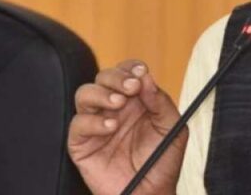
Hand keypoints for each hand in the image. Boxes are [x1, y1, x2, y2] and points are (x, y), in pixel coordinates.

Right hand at [68, 60, 186, 194]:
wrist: (150, 194)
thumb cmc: (162, 162)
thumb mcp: (172, 128)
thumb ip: (161, 101)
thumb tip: (146, 78)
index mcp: (135, 101)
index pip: (126, 72)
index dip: (130, 67)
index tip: (140, 71)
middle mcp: (114, 109)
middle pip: (104, 78)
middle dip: (116, 77)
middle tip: (131, 87)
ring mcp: (96, 124)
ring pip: (85, 94)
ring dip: (101, 94)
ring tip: (118, 104)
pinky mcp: (82, 143)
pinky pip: (78, 124)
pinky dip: (92, 122)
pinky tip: (111, 128)